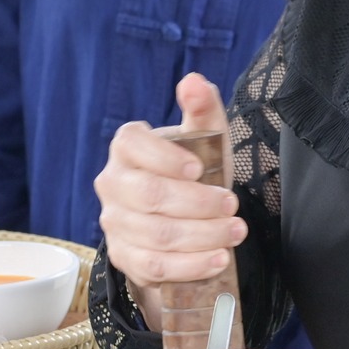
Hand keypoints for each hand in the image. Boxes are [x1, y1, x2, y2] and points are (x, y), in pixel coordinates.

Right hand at [95, 74, 246, 287]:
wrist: (179, 217)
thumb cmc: (192, 170)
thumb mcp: (204, 138)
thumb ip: (202, 108)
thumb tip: (194, 81)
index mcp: (127, 146)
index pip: (133, 145)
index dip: (165, 158)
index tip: (199, 169)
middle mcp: (113, 183)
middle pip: (150, 196)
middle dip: (198, 203)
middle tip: (232, 206)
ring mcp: (115, 222)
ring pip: (157, 235)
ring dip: (203, 236)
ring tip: (235, 232)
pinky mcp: (124, 257)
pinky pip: (155, 266)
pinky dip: (191, 265)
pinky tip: (219, 259)